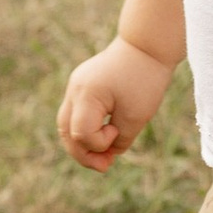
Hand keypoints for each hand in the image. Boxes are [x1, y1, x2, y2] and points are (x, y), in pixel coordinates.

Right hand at [58, 36, 174, 170]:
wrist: (147, 45)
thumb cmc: (145, 79)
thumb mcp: (137, 116)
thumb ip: (120, 140)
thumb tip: (107, 154)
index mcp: (87, 94)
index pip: (81, 133)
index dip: (99, 143)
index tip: (119, 131)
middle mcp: (75, 89)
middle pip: (65, 132)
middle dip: (83, 154)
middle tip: (105, 166)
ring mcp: (75, 86)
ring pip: (66, 124)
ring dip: (82, 143)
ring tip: (103, 157)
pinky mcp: (82, 85)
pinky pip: (76, 113)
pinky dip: (86, 129)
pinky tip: (105, 136)